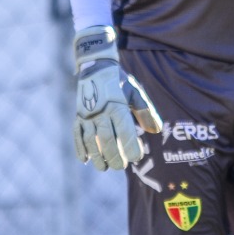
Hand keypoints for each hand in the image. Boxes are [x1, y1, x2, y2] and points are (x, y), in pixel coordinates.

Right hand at [72, 26, 162, 170]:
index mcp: (117, 106)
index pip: (124, 132)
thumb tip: (156, 130)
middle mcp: (100, 112)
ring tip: (104, 168)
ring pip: (90, 141)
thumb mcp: (136, 93)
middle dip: (114, 156)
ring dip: (97, 157)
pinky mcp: (78, 116)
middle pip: (106, 140)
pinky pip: (77, 135)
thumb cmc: (120, 83)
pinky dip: (79, 148)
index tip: (137, 157)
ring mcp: (86, 115)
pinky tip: (85, 160)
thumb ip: (145, 111)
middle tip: (121, 166)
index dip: (130, 147)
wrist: (95, 66)